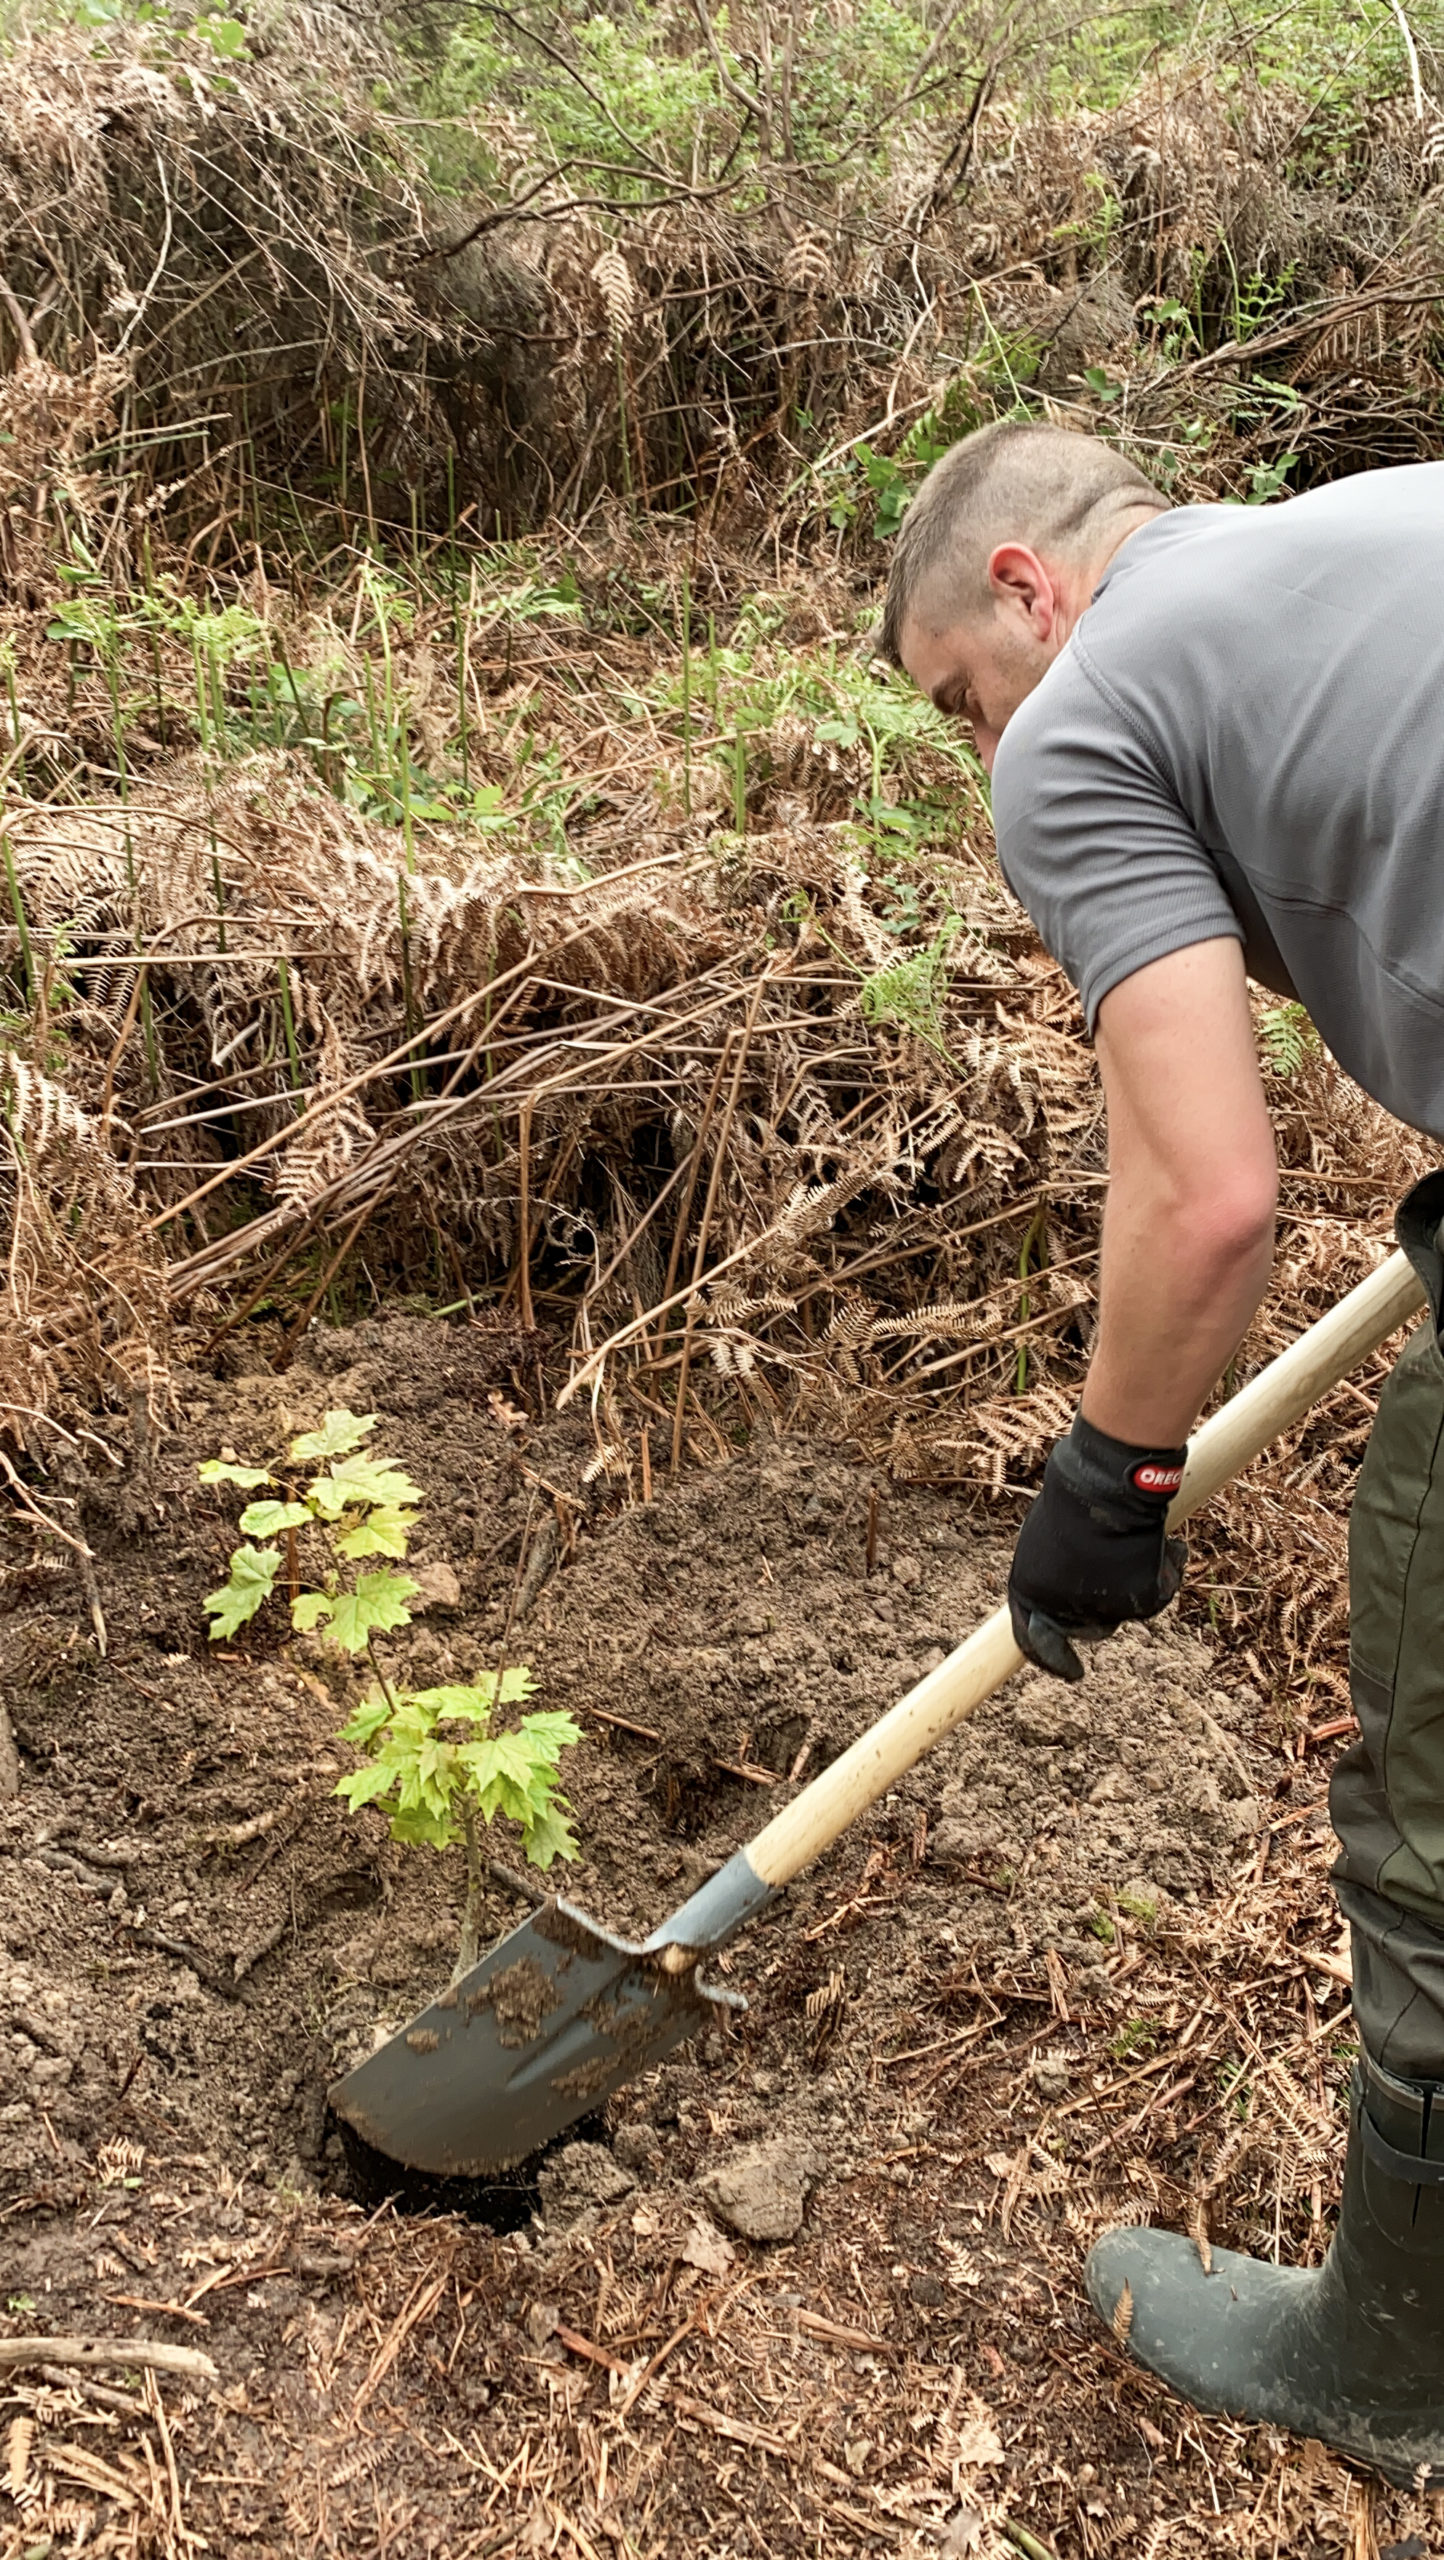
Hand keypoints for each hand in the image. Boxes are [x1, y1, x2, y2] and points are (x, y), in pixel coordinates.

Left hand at [1008, 1414, 1186, 1681]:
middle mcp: (1061, 1610)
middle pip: (1089, 1628)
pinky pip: (1159, 1591)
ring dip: (1133, 1579)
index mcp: (1027, 1593)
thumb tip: (1068, 1600)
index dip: (1053, 1660)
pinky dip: (1165, 1566)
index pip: (1032, 1642)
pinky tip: (1159, 1540)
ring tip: (1130, 1538)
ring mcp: (1102, 1609)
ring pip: (1126, 1609)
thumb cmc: (1072, 1501)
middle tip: (1117, 1569)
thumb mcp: (1047, 1542)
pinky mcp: (1139, 1602)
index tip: (1074, 1674)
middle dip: (1104, 1606)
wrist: (1103, 1485)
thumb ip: (1054, 1577)